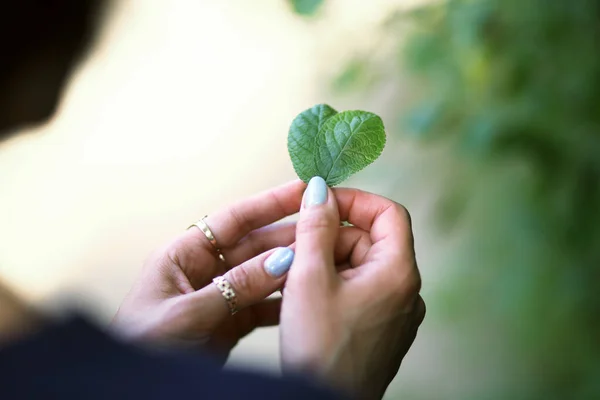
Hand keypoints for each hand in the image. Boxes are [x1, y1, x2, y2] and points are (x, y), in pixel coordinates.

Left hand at [112, 181, 306, 362]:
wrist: (137, 391)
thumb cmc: (142, 346)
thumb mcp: (186, 313)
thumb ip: (235, 286)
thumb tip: (280, 260)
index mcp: (183, 256)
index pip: (232, 220)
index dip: (268, 204)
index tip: (301, 191)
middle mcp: (204, 271)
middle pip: (253, 245)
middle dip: (288, 236)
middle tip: (325, 228)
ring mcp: (220, 297)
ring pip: (262, 275)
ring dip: (291, 269)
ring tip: (325, 260)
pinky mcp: (230, 323)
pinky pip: (262, 306)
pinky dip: (284, 302)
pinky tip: (305, 298)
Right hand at [280, 177, 424, 399]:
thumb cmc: (321, 349)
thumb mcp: (309, 278)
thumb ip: (315, 228)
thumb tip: (319, 189)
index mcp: (398, 273)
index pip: (389, 213)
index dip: (354, 201)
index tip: (320, 202)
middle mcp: (405, 291)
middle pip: (370, 240)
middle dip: (330, 236)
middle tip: (294, 246)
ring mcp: (394, 312)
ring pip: (360, 266)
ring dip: (327, 261)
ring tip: (293, 276)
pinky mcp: (380, 329)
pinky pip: (358, 291)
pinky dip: (332, 284)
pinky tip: (304, 296)